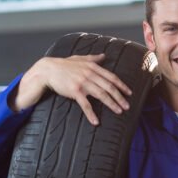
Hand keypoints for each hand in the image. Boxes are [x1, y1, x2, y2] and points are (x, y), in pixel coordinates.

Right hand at [11, 54, 131, 124]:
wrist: (48, 70)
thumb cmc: (64, 65)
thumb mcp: (80, 58)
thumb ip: (93, 58)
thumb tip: (104, 56)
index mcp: (93, 67)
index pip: (111, 77)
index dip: (121, 85)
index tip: (129, 93)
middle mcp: (90, 74)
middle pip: (109, 87)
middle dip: (119, 97)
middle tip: (127, 106)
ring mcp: (82, 82)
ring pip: (101, 95)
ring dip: (111, 104)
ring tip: (119, 111)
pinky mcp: (75, 91)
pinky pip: (85, 104)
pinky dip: (91, 114)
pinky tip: (96, 122)